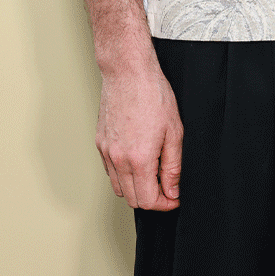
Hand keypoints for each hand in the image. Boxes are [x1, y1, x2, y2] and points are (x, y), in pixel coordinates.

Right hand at [96, 61, 182, 209]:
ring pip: (119, 187)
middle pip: (132, 199)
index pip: (148, 201)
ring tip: (152, 173)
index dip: (165, 204)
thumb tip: (173, 190)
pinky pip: (110, 171)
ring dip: (136, 188)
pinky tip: (137, 161)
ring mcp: (107, 151)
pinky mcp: (100, 142)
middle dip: (152, 198)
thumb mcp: (174, 131)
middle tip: (167, 186)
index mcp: (139, 159)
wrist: (128, 72)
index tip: (174, 197)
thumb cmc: (152, 94)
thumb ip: (173, 166)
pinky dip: (123, 174)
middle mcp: (119, 159)